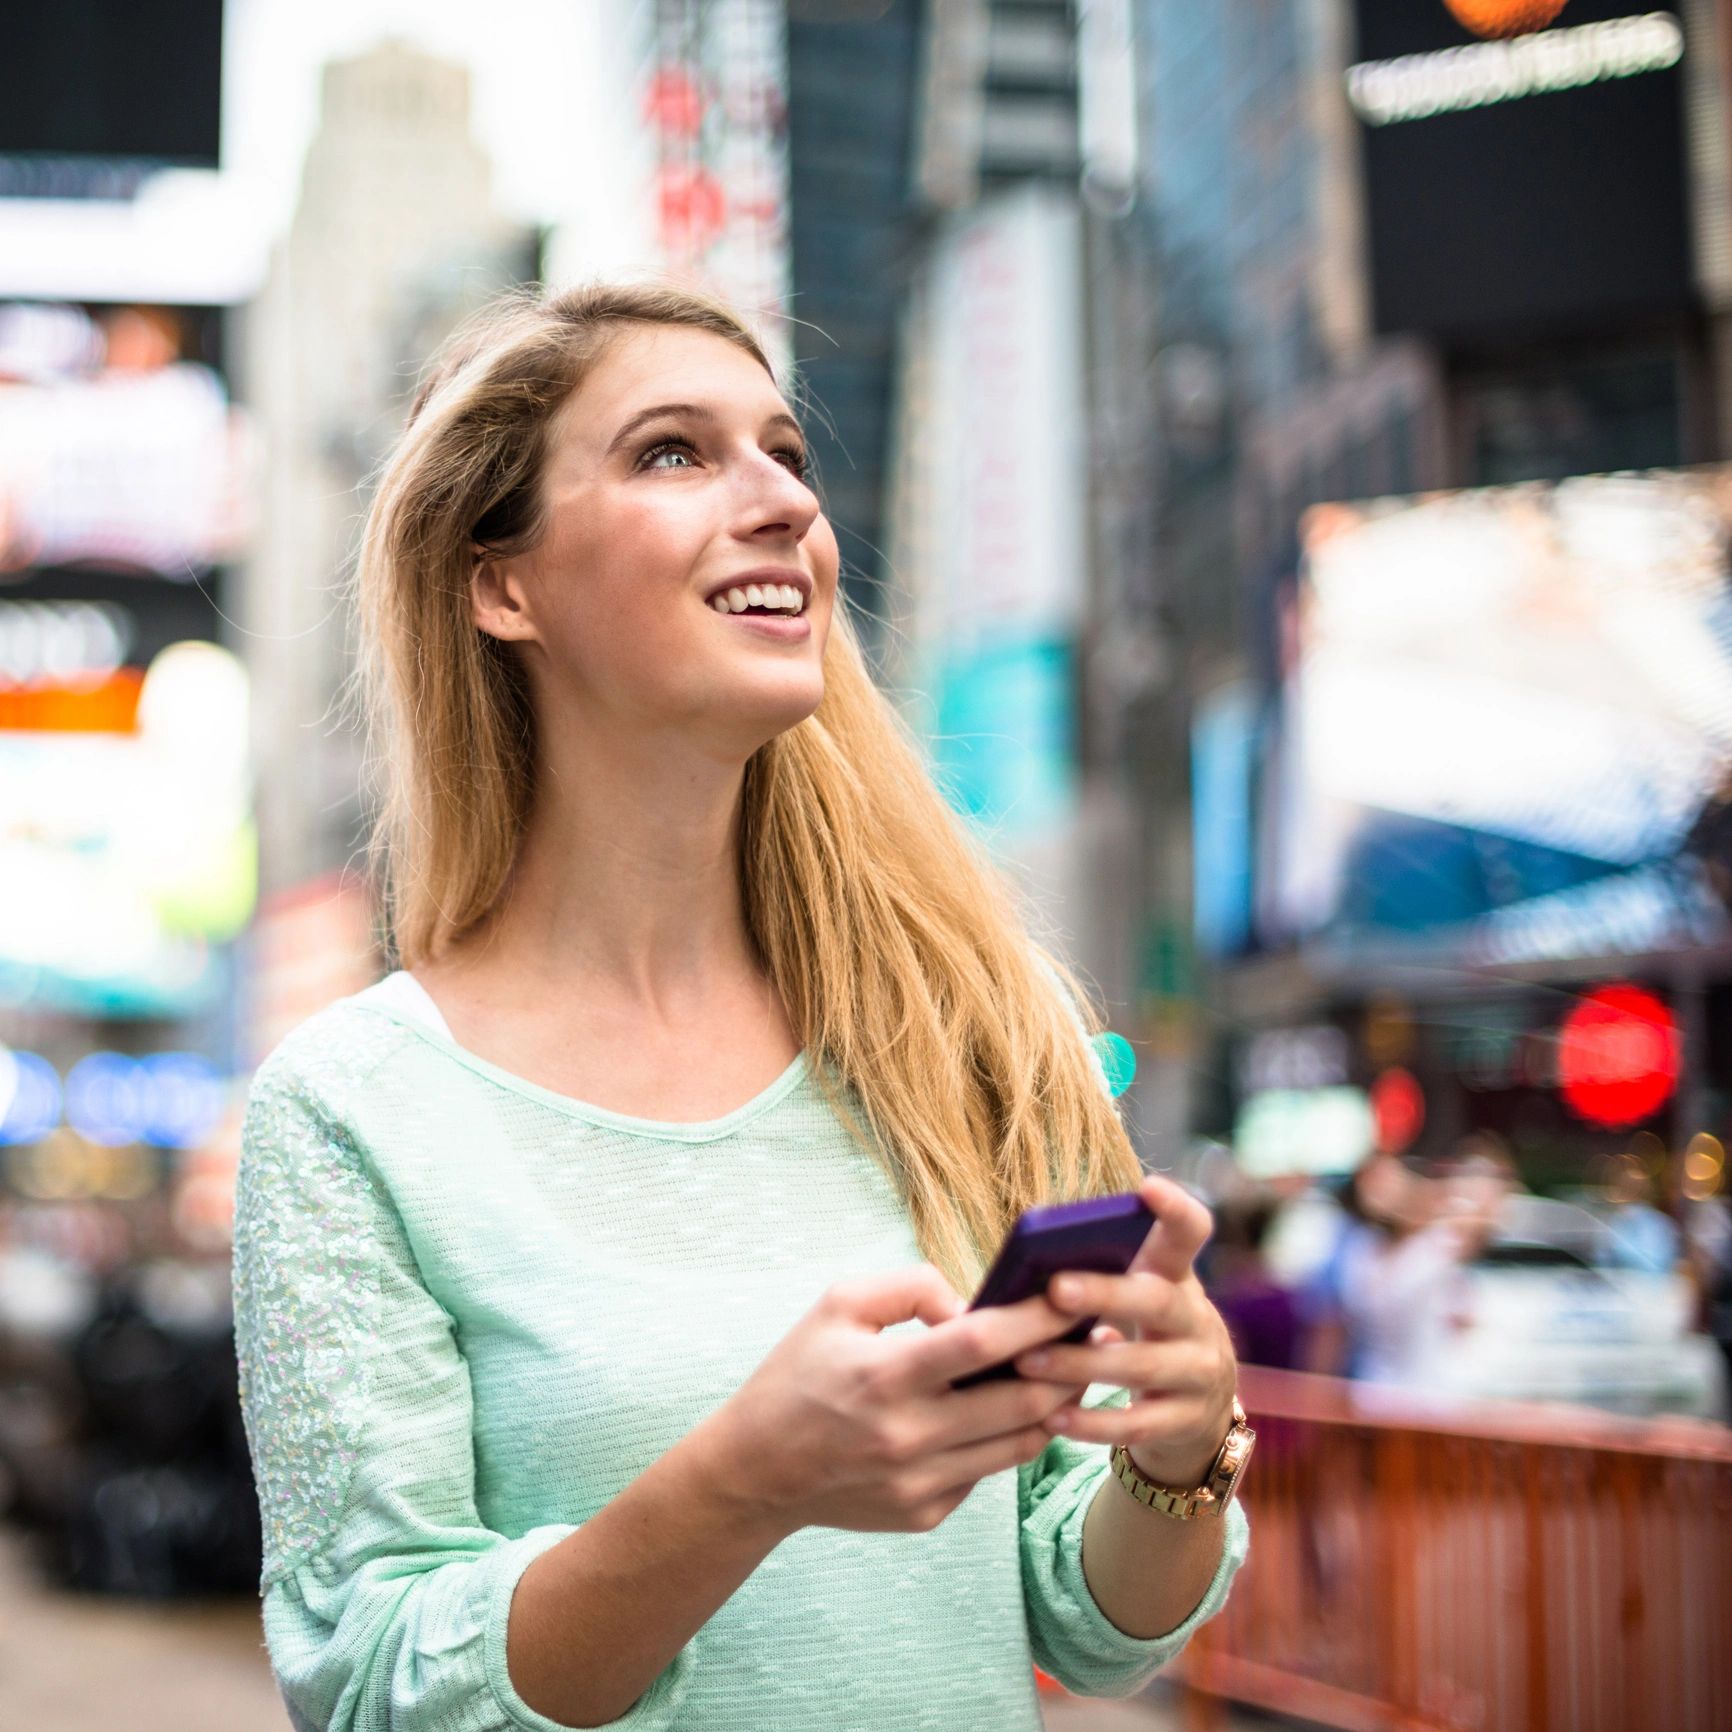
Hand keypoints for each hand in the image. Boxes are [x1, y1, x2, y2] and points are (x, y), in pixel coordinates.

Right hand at [702, 1265, 1089, 1537]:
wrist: (757, 1470)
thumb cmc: (798, 1373)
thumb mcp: (838, 1303)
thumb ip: (910, 1287)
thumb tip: (973, 1305)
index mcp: (884, 1375)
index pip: (982, 1343)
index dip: (1037, 1317)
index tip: (1075, 1294)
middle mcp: (908, 1435)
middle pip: (1020, 1402)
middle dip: (1068, 1364)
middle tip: (1097, 1335)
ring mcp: (920, 1482)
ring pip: (1019, 1444)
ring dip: (1054, 1406)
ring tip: (1071, 1370)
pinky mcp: (926, 1513)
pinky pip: (987, 1470)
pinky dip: (1007, 1438)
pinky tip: (1012, 1411)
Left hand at [1010, 1174, 1238, 1487]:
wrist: (1197, 1414)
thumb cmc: (1144, 1337)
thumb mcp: (1136, 1301)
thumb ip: (1100, 1278)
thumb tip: (1028, 1267)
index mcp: (1179, 1277)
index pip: (1191, 1232)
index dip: (1175, 1210)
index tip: (1148, 1187)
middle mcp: (1198, 1321)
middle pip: (1157, 1300)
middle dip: (1106, 1293)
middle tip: (1055, 1288)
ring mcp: (1200, 1374)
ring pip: (1142, 1367)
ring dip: (1080, 1364)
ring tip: (1027, 1361)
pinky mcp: (1188, 1423)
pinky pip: (1138, 1426)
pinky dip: (1092, 1423)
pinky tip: (1051, 1418)